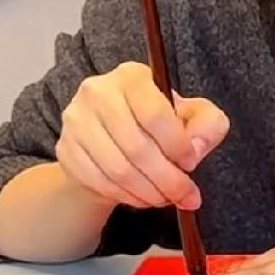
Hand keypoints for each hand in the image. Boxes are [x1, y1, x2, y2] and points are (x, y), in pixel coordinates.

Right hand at [57, 61, 227, 211]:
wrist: (113, 138)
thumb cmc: (157, 124)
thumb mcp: (191, 115)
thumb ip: (207, 125)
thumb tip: (195, 149)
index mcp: (132, 77)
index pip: (155, 113)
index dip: (178, 145)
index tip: (192, 163)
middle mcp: (98, 93)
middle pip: (137, 148)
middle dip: (168, 180)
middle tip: (185, 195)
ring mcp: (77, 122)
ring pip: (118, 171)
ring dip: (149, 193)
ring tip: (167, 198)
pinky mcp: (66, 150)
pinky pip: (100, 183)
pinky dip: (127, 197)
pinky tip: (143, 197)